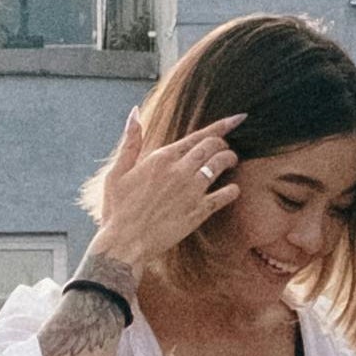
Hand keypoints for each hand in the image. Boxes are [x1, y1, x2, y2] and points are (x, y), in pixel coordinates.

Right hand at [87, 100, 241, 301]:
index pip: (199, 135)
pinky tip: (233, 190)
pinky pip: (226, 195)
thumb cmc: (117, 209)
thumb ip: (130, 141)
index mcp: (161, 157)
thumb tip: (134, 112)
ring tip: (231, 162)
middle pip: (214, 146)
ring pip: (221, 164)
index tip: (238, 118)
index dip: (223, 125)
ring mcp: (191, 190)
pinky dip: (233, 190)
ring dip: (230, 160)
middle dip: (223, 144)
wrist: (123, 243)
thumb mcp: (117, 172)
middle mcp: (179, 170)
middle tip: (225, 148)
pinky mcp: (198, 212)